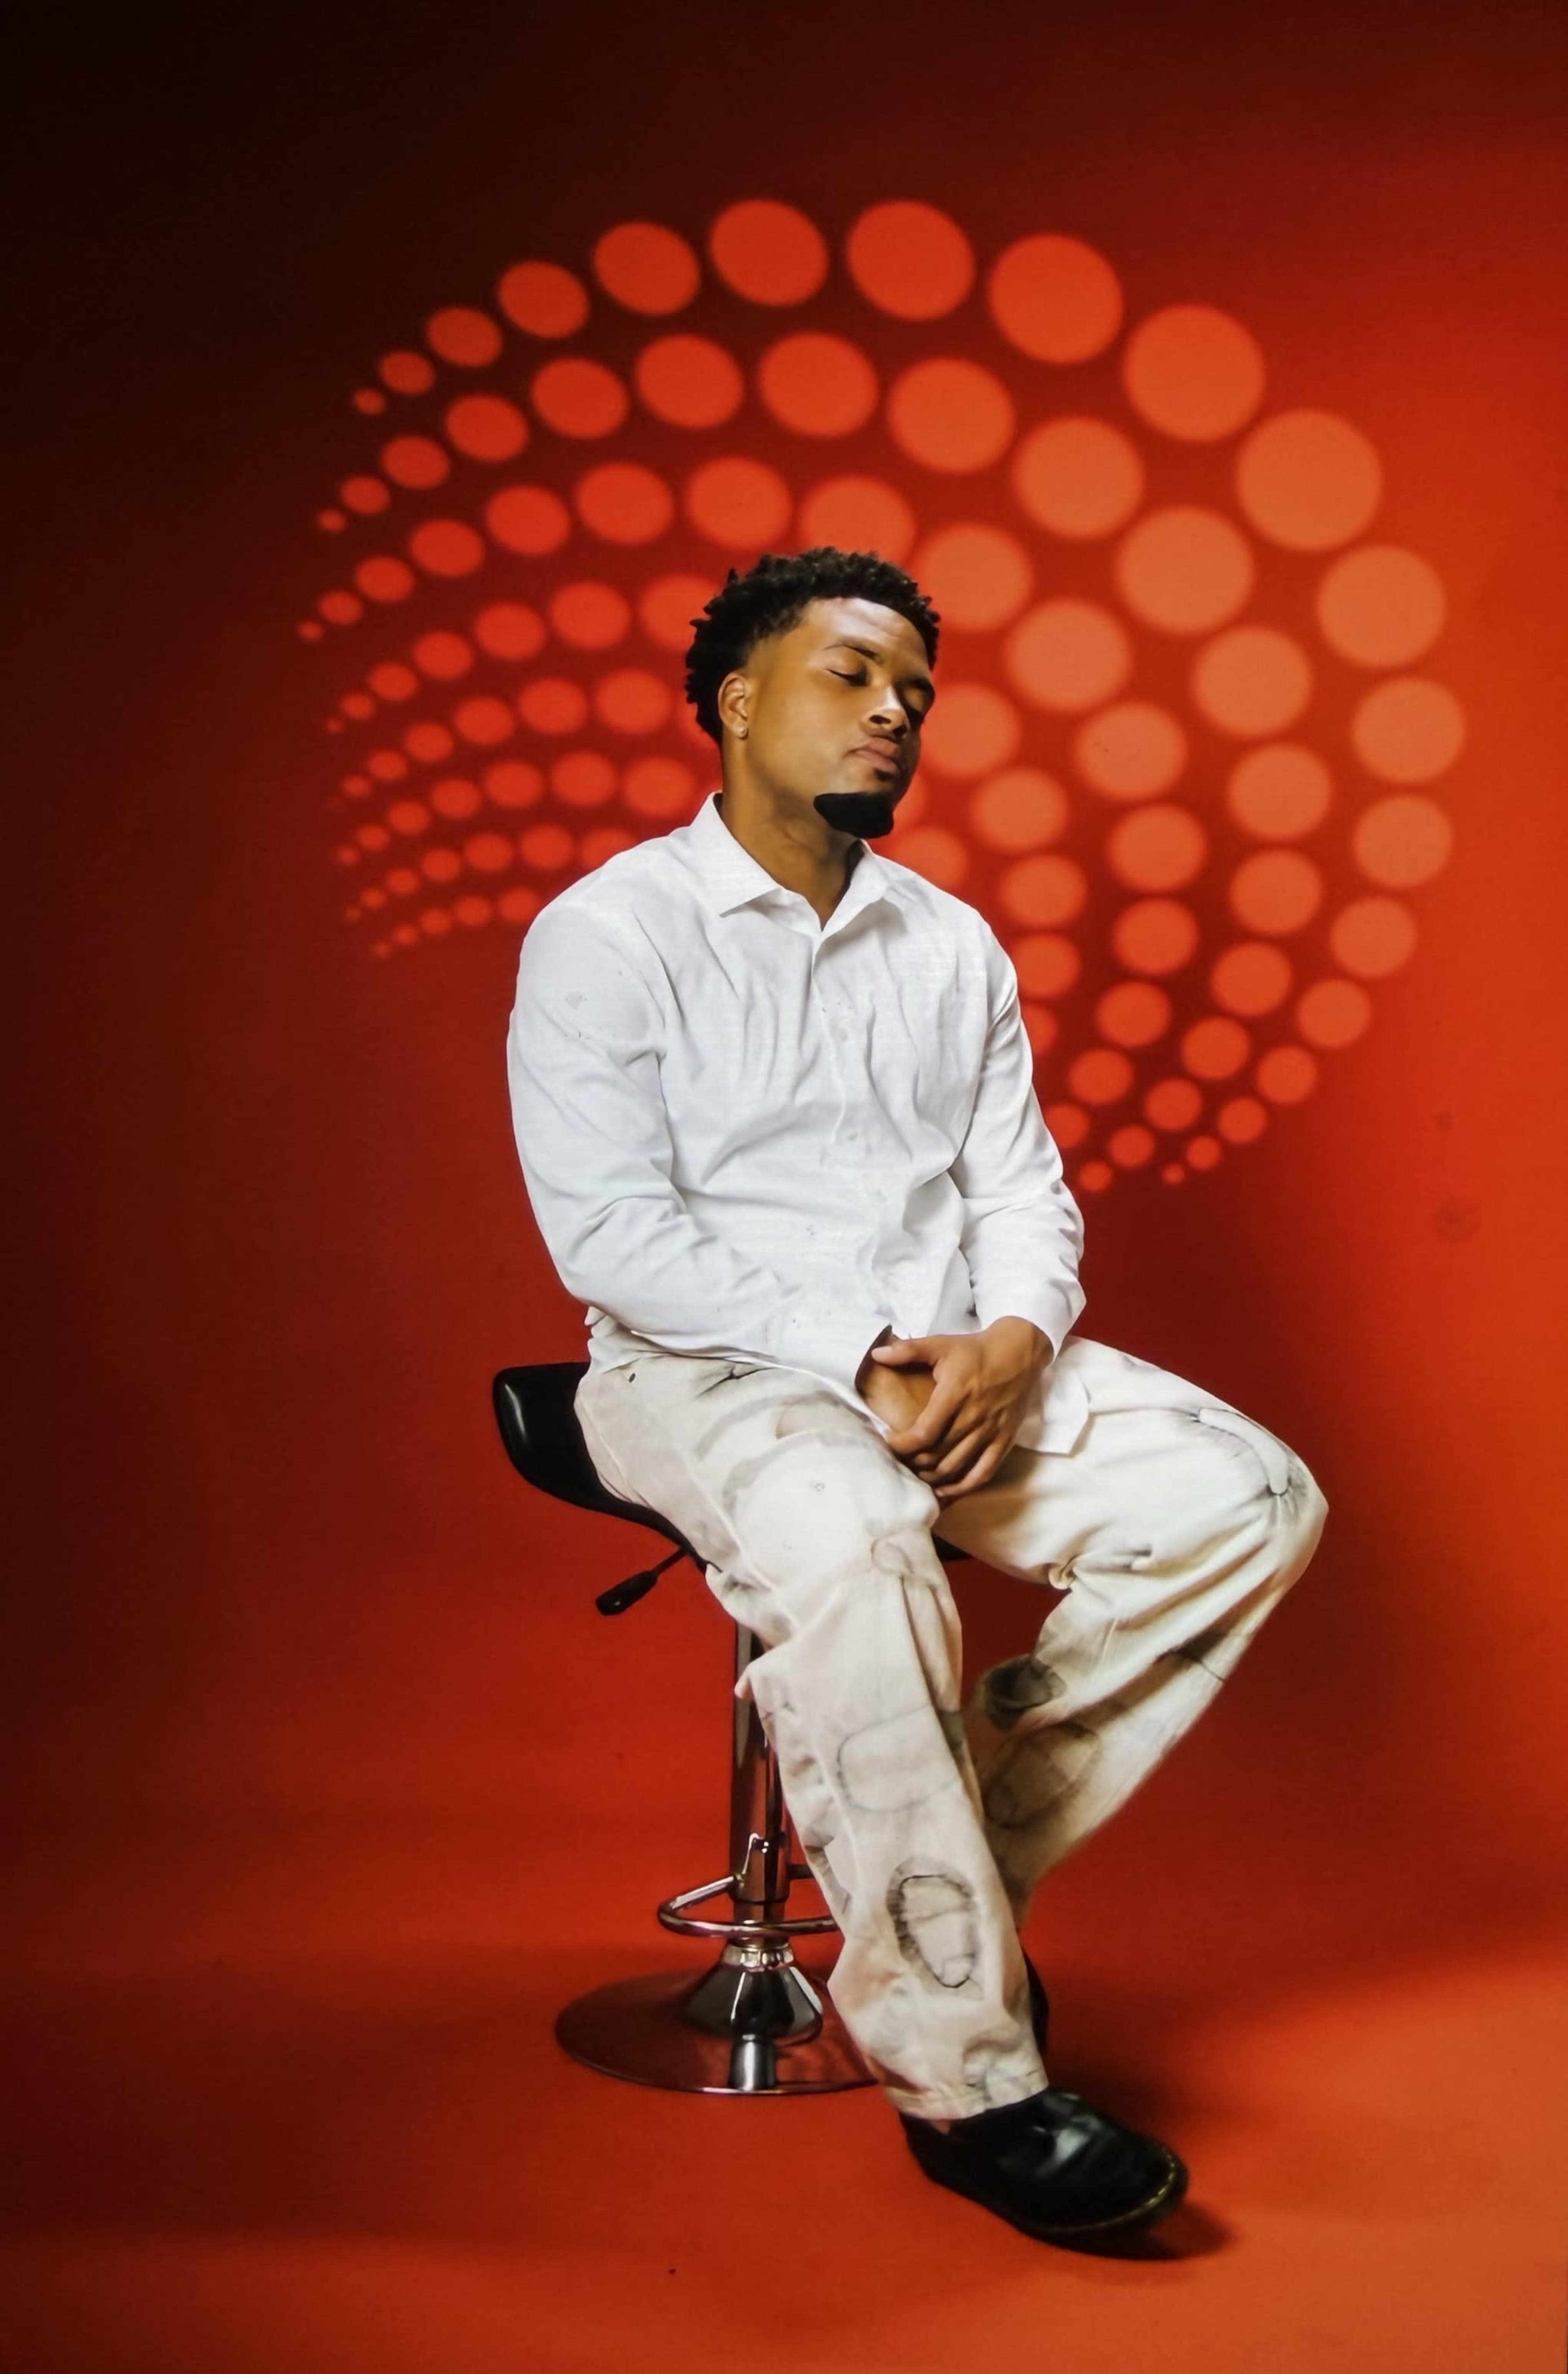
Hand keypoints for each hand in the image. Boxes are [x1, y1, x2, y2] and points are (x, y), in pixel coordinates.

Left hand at [869, 1318, 1052, 1501]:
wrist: (1019, 1352)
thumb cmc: (975, 1350)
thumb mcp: (941, 1344)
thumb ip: (908, 1350)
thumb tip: (876, 1354)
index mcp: (955, 1393)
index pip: (924, 1432)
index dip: (902, 1444)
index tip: (889, 1442)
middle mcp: (974, 1416)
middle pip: (937, 1454)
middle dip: (913, 1462)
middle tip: (898, 1460)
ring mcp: (991, 1431)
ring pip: (956, 1468)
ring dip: (932, 1478)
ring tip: (915, 1474)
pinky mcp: (1004, 1441)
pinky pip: (982, 1473)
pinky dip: (962, 1488)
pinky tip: (945, 1493)